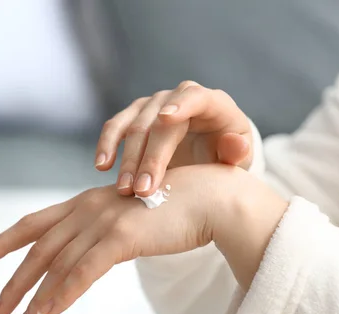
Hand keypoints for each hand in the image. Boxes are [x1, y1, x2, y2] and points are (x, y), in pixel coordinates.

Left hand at [0, 165, 240, 313]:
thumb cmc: (174, 208)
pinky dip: (63, 294)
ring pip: (56, 264)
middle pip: (37, 249)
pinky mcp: (123, 236)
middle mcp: (87, 208)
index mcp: (85, 202)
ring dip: (34, 298)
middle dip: (12, 282)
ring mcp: (103, 220)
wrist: (211, 198)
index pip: (33, 223)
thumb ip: (106, 231)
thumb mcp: (130, 217)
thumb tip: (90, 254)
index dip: (2, 241)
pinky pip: (84, 271)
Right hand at [94, 80, 252, 196]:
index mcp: (212, 104)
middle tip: (143, 191)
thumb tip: (235, 145)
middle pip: (159, 122)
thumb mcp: (237, 161)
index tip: (166, 118)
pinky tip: (102, 166)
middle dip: (149, 159)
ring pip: (134, 125)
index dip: (181, 104)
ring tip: (124, 189)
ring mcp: (154, 105)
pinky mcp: (135, 116)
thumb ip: (237, 154)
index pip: (196, 97)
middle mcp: (180, 98)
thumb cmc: (225, 157)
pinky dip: (107, 145)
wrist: (207, 155)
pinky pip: (116, 127)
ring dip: (127, 159)